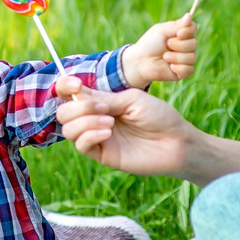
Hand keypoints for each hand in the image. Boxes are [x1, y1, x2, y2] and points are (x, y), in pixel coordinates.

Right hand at [54, 76, 190, 176]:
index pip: (69, 93)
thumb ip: (103, 97)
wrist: (176, 142)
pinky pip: (81, 145)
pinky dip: (90, 135)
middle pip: (63, 112)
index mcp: (100, 101)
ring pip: (68, 129)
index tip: (76, 84)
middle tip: (104, 108)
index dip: (65, 86)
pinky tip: (109, 132)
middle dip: (78, 107)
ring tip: (110, 122)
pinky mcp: (102, 154)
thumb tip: (78, 95)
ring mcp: (96, 137)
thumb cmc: (158, 117)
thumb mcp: (131, 99)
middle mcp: (94, 119)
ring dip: (85, 121)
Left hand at [122, 13, 198, 87]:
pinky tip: (170, 67)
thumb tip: (189, 15)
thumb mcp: (162, 31)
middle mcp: (186, 45)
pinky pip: (189, 69)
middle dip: (179, 45)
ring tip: (164, 57)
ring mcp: (185, 59)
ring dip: (176, 57)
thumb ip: (177, 25)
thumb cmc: (150, 44)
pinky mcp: (183, 72)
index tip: (178, 33)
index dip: (189, 31)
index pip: (194, 28)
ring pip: (192, 57)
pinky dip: (179, 68)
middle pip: (194, 43)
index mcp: (181, 33)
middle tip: (167, 45)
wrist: (141, 61)